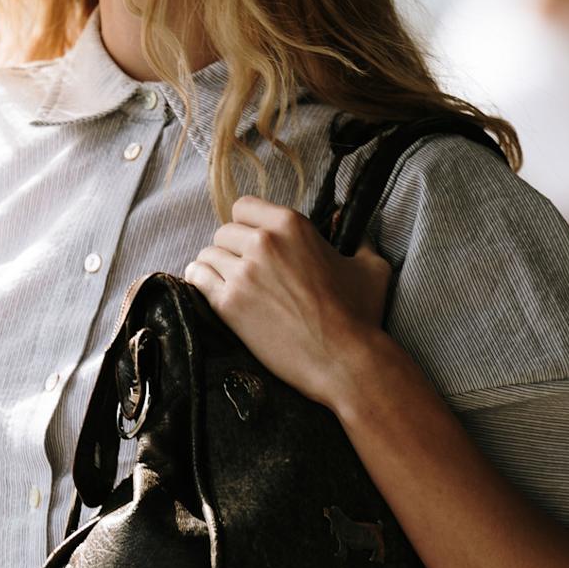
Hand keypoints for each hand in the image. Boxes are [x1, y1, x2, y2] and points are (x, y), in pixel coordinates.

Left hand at [182, 194, 393, 411]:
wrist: (345, 361)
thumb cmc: (360, 315)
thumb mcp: (370, 268)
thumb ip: (360, 242)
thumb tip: (360, 235)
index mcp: (291, 224)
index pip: (244, 206)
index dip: (247, 224)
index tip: (253, 240)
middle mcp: (263, 242)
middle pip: (224, 232)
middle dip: (233, 249)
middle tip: (247, 271)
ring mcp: (244, 272)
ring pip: (208, 254)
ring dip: (216, 267)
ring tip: (229, 283)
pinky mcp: (229, 303)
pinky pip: (198, 277)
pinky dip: (201, 281)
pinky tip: (211, 290)